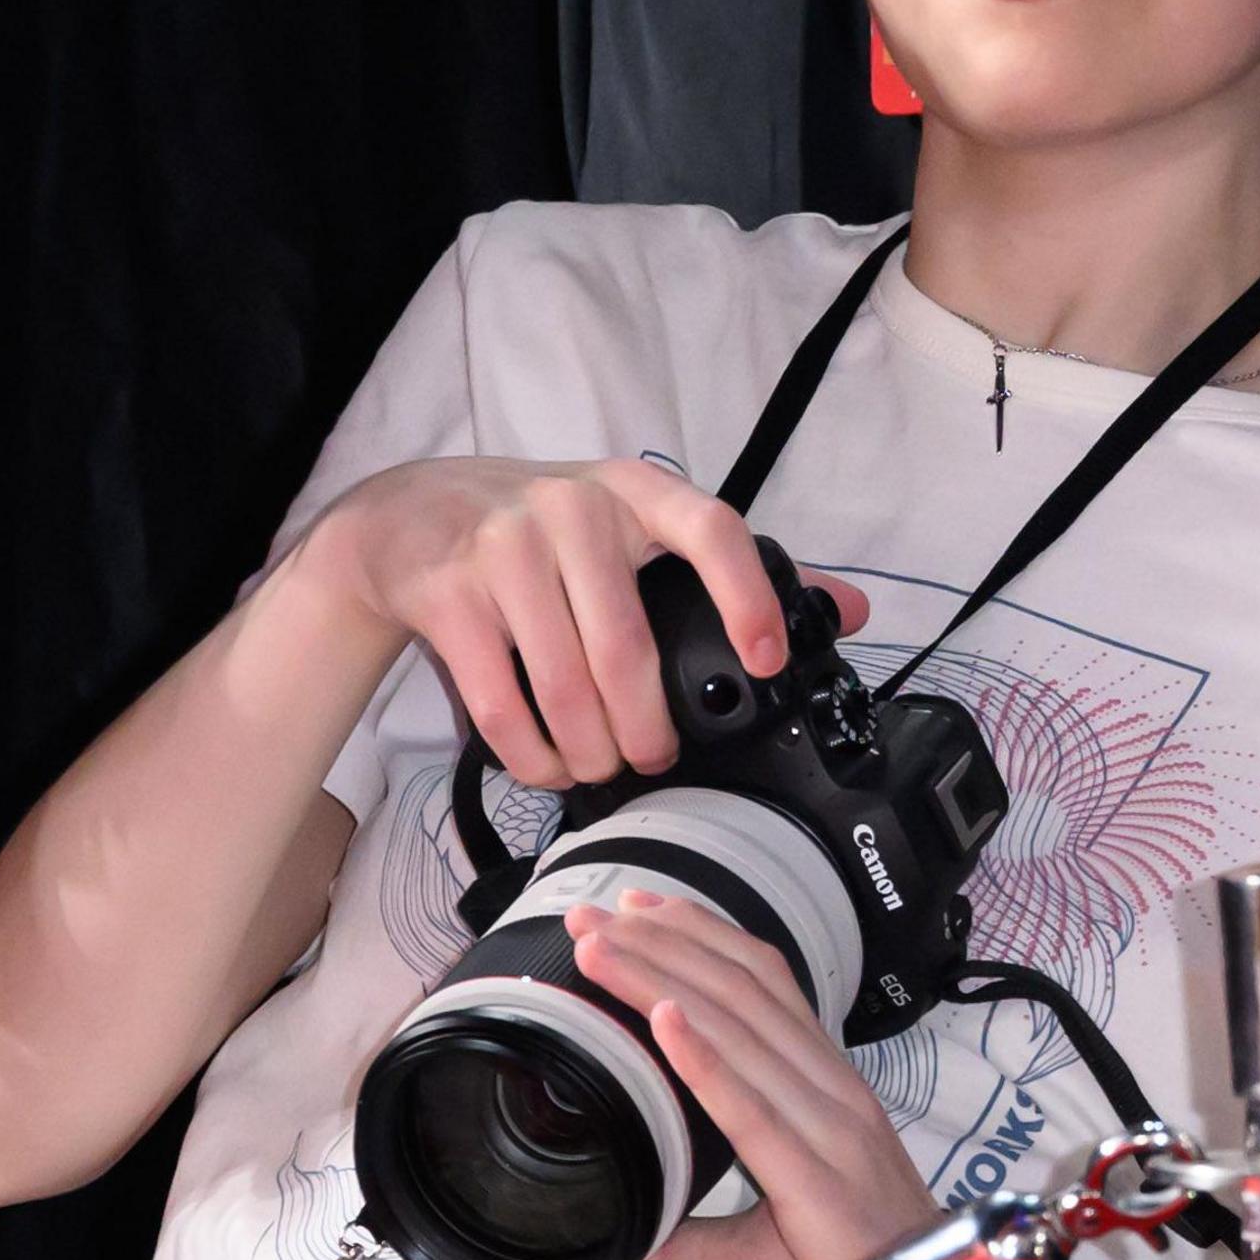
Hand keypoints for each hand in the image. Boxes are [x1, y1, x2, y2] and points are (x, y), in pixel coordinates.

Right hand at [286, 458, 869, 789]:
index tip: (767, 659)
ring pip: (566, 685)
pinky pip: (501, 702)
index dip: (747, 595)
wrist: (405, 513)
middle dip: (647, 728)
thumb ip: (738, 566)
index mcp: (634, 491)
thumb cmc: (542, 527)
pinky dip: (531, 753)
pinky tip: (546, 765)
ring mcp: (504, 549)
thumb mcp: (635, 521)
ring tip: (599, 768)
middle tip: (653, 757)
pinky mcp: (449, 595)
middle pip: (628, 648)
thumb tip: (853, 609)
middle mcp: (572, 510)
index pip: (711, 527)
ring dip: (590, 751)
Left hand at [571, 891, 938, 1259]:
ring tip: (602, 949)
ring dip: (660, 978)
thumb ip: (698, 1232)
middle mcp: (829, 1088)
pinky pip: (751, 1105)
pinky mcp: (815, 1175)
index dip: (702, 937)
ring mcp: (828, 1125)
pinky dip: (703, 1056)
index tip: (640, 909)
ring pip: (737, 1029)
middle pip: (740, 990)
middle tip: (595, 914)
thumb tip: (634, 1234)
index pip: (762, 985)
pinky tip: (663, 1019)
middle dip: (662, 942)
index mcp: (825, 1084)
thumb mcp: (766, 1239)